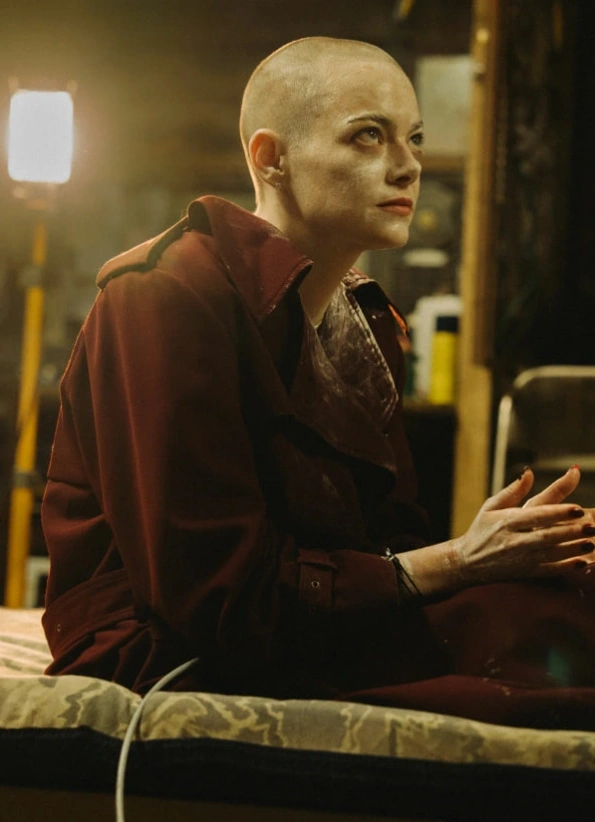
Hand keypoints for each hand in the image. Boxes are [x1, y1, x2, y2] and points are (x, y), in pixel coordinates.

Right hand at [449, 465, 594, 585]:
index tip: (577, 508)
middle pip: (548, 535)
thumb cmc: (481, 530)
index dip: (558, 512)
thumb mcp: (491, 506)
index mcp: (507, 521)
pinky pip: (550, 570)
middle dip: (571, 531)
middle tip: (592, 525)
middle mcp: (514, 541)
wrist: (467, 562)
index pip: (536, 515)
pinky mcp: (526, 572)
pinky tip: (583, 562)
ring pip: (552, 554)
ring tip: (591, 541)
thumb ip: (513, 491)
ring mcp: (521, 559)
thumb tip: (529, 472)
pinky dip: (567, 567)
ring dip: (574, 548)